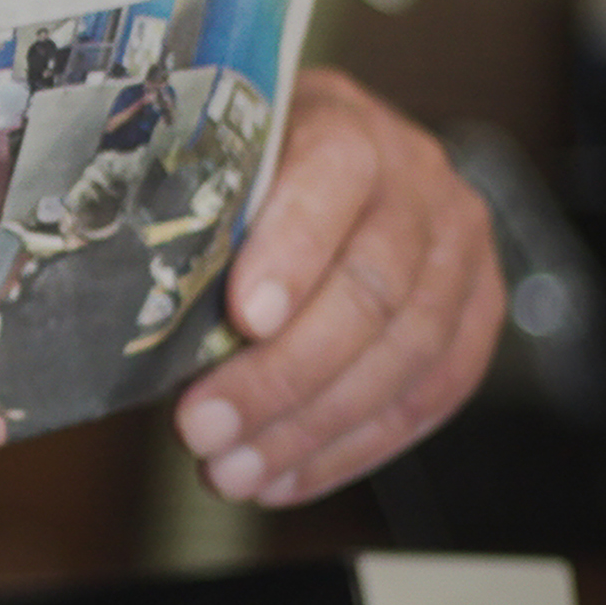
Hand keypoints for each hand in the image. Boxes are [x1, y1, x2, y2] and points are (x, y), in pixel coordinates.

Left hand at [174, 68, 498, 506]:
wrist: (342, 162)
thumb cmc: (258, 173)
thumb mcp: (219, 169)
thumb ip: (198, 223)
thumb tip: (126, 318)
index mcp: (346, 126)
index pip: (332, 179)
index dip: (292, 253)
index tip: (242, 319)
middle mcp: (418, 180)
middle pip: (372, 288)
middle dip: (283, 375)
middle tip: (205, 428)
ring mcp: (459, 248)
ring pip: (406, 354)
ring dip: (311, 430)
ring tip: (233, 472)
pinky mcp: (479, 311)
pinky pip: (431, 396)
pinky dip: (353, 449)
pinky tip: (285, 478)